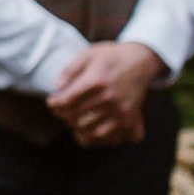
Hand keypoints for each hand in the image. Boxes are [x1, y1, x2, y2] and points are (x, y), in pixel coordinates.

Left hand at [47, 38, 164, 145]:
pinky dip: (96, 138)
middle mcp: (109, 99)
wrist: (141, 60)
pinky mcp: (129, 120)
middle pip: (76, 118)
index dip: (54, 103)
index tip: (52, 101)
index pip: (66, 102)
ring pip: (90, 132)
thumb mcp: (88, 54)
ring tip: (74, 119)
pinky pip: (108, 140)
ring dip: (78, 128)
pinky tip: (89, 129)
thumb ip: (70, 70)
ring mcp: (121, 112)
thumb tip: (57, 88)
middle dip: (64, 115)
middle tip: (62, 110)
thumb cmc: (110, 57)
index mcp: (96, 81)